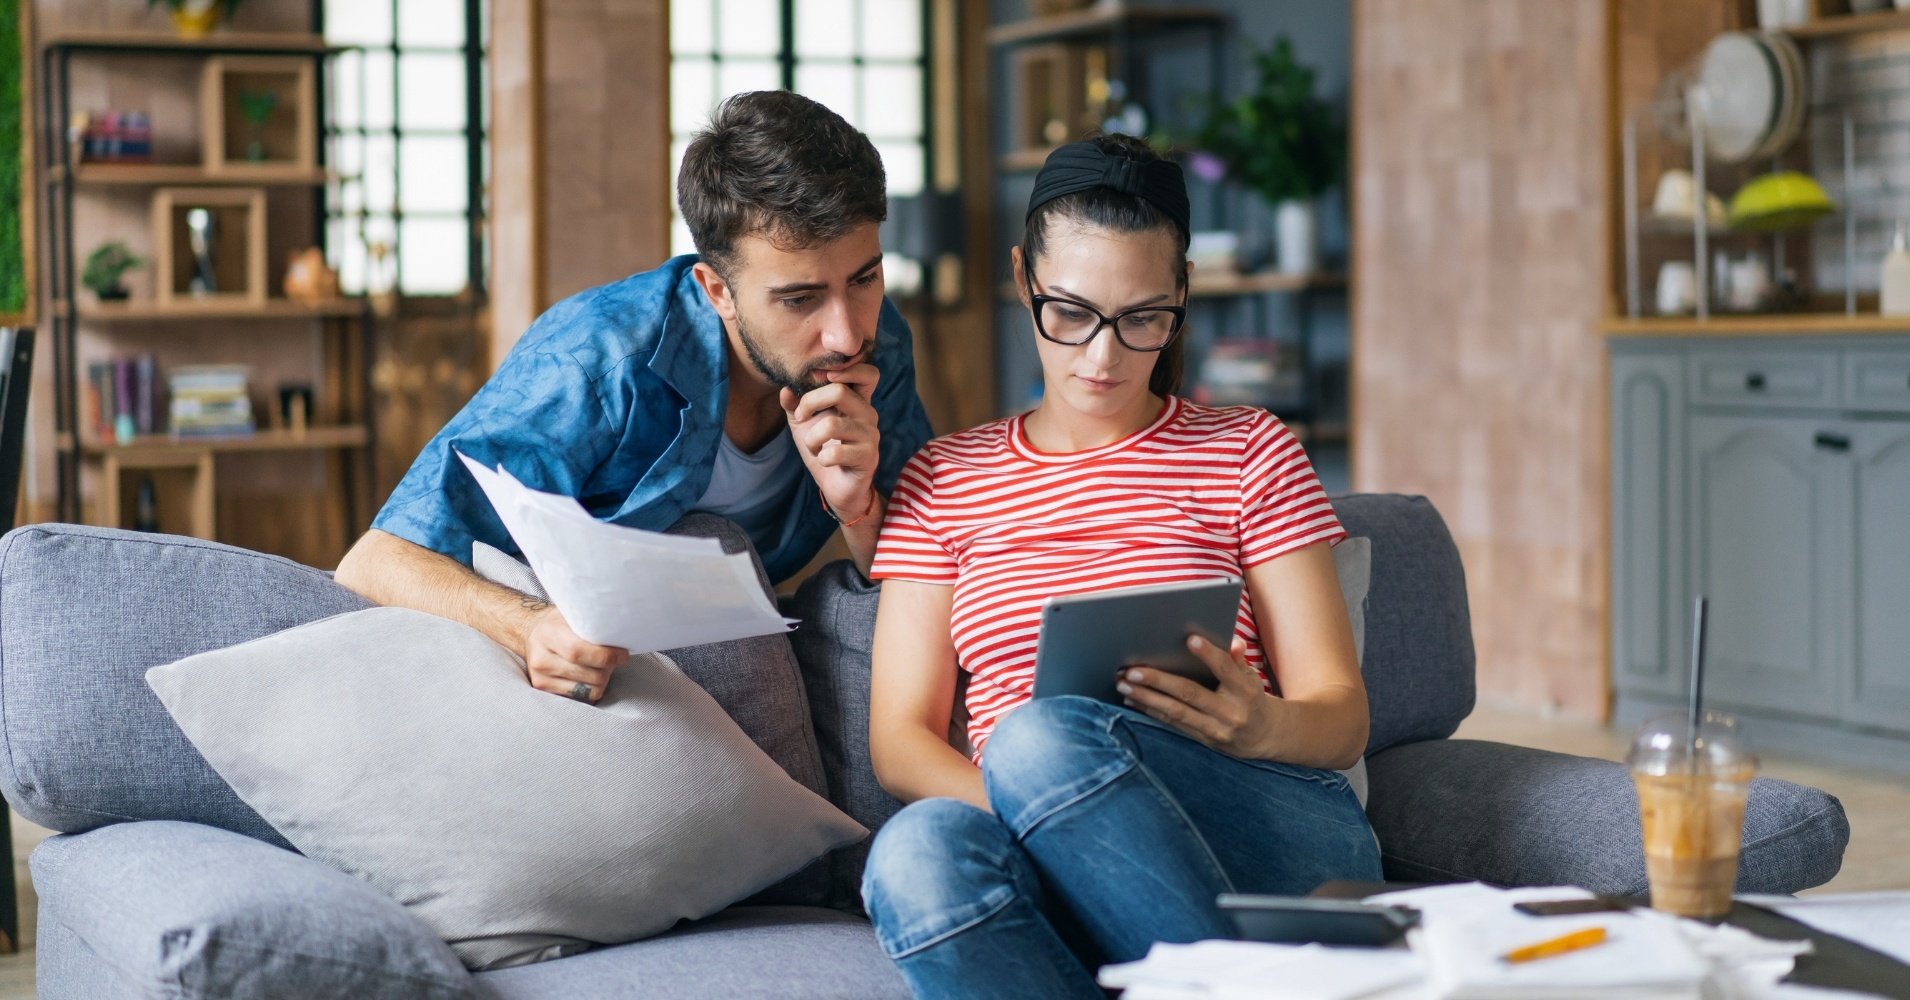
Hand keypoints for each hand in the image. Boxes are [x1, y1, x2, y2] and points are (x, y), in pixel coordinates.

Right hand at [523, 605, 628, 703]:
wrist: (533, 634)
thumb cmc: (560, 623)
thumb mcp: (573, 615)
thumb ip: (592, 624)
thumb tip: (620, 635)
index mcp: (548, 634)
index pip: (578, 651)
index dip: (606, 656)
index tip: (623, 655)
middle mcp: (541, 659)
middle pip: (589, 674)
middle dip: (609, 668)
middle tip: (615, 658)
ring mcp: (541, 678)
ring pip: (589, 690)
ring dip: (603, 679)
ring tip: (600, 666)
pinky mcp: (545, 691)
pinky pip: (582, 698)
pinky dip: (592, 688)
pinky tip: (590, 675)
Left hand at [780, 363, 880, 521]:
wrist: (837, 487)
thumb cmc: (823, 449)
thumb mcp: (804, 424)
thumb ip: (795, 404)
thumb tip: (785, 389)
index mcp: (857, 400)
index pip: (868, 373)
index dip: (847, 369)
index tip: (819, 378)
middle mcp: (868, 414)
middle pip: (839, 391)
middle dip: (810, 402)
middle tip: (800, 416)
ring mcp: (870, 435)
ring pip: (831, 424)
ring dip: (811, 438)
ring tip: (813, 446)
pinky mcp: (867, 457)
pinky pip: (833, 453)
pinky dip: (820, 458)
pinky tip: (824, 461)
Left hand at [1116, 634, 1277, 757]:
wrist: (1267, 737)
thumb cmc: (1253, 698)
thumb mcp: (1252, 677)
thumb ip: (1238, 660)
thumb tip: (1233, 641)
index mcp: (1245, 691)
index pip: (1226, 670)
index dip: (1209, 654)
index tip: (1189, 639)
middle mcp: (1230, 712)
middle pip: (1190, 693)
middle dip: (1158, 681)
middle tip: (1131, 671)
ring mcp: (1215, 729)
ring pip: (1175, 712)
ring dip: (1146, 698)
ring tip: (1123, 685)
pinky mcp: (1204, 740)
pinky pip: (1173, 724)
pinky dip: (1151, 711)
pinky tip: (1132, 700)